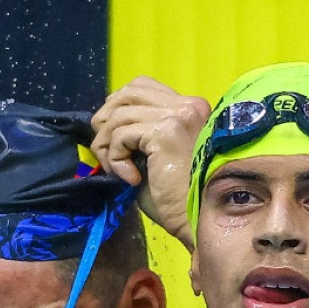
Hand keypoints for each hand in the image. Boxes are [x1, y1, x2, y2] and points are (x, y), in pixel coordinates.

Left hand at [90, 76, 210, 248]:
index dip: (119, 107)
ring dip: (107, 145)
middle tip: (106, 152)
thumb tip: (105, 125)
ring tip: (118, 171)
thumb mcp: (159, 155)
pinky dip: (116, 159)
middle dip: (107, 120)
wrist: (203, 220)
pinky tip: (132, 179)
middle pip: (128, 92)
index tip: (115, 137)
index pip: (143, 87)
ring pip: (119, 115)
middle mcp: (189, 106)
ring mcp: (178, 116)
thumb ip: (141, 133)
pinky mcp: (165, 132)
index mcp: (191, 108)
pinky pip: (120, 135)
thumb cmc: (183, 197)